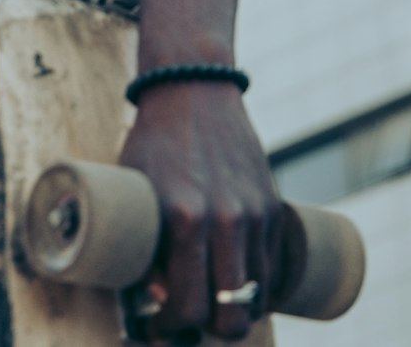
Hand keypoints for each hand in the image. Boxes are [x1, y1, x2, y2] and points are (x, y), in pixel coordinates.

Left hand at [117, 81, 282, 341]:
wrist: (192, 88)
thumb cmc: (154, 142)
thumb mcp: (137, 191)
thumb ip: (145, 246)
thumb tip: (158, 298)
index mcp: (184, 218)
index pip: (189, 308)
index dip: (171, 330)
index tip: (159, 327)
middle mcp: (226, 219)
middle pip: (232, 316)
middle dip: (210, 331)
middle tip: (188, 322)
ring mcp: (255, 214)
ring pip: (258, 297)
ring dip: (235, 309)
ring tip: (210, 301)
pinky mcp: (273, 206)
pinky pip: (273, 268)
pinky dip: (259, 286)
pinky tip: (235, 283)